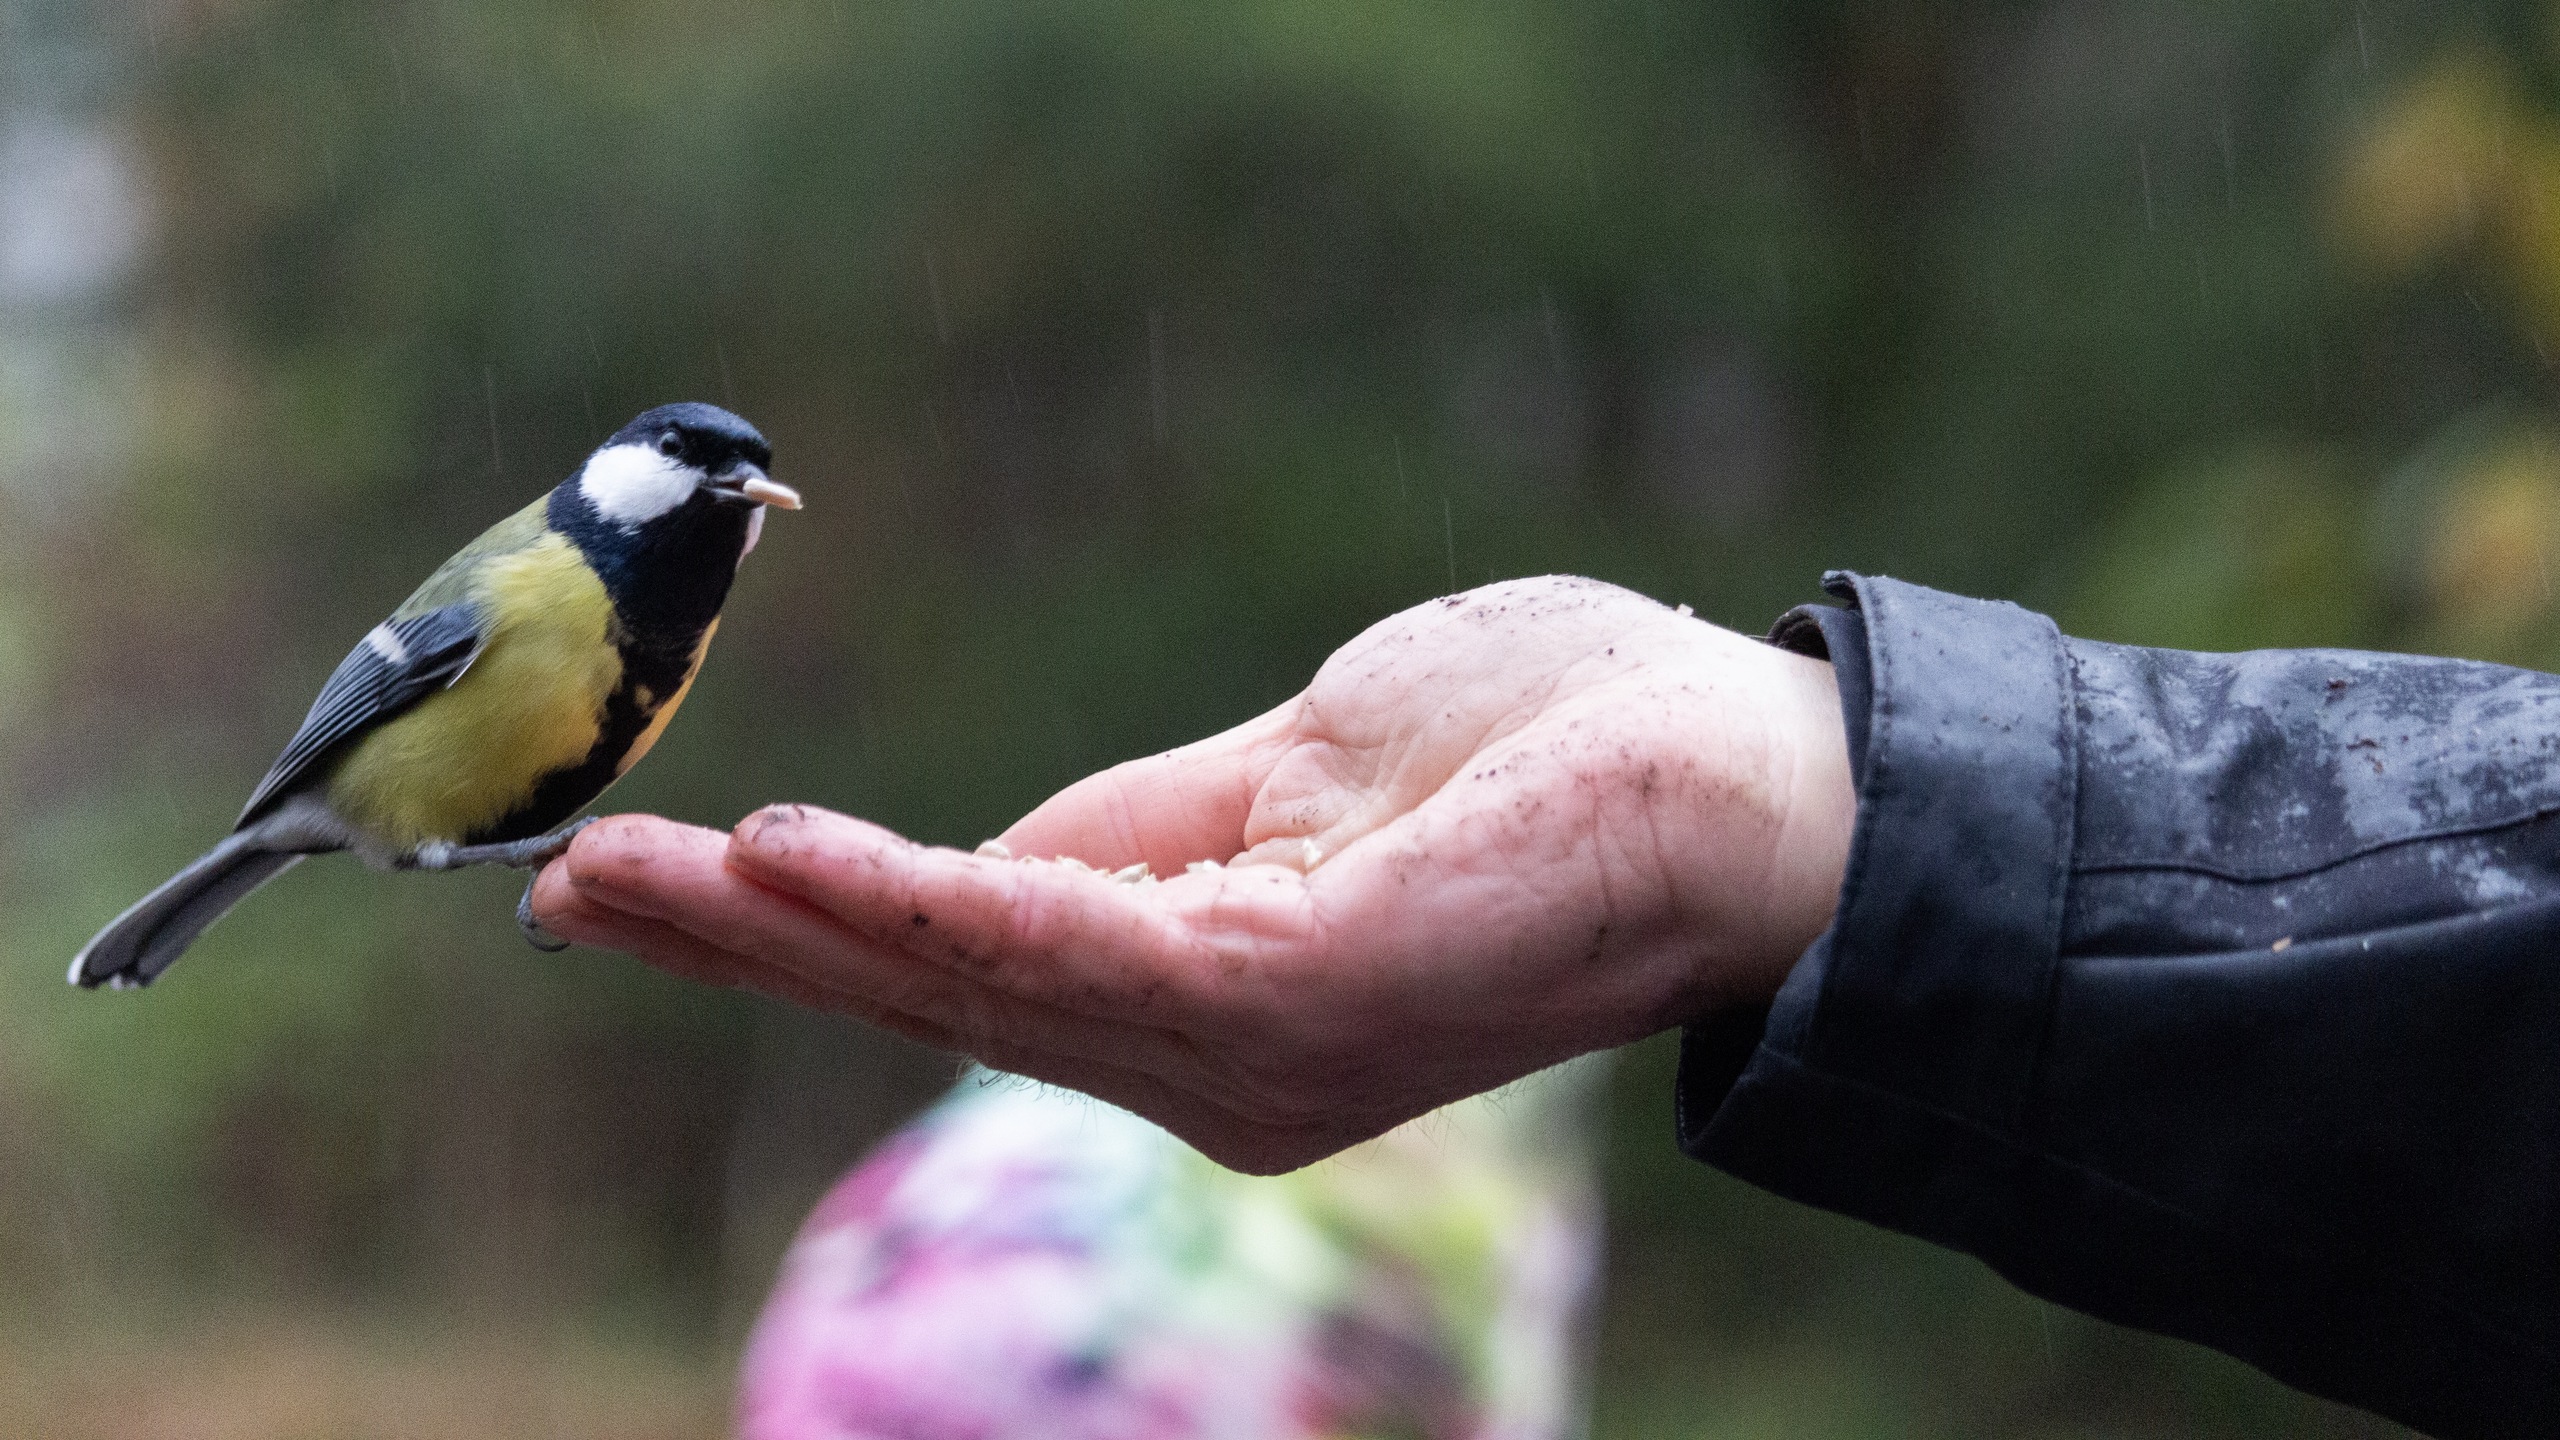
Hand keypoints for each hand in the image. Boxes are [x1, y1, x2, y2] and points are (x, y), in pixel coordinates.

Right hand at [530, 576, 1854, 1172]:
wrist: (1745, 772)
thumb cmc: (1542, 755)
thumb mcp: (1295, 773)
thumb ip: (1140, 831)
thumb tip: (979, 860)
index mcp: (1202, 999)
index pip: (964, 961)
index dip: (801, 926)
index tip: (641, 873)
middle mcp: (1209, 1059)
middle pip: (933, 993)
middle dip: (740, 942)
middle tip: (559, 887)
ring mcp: (1251, 1049)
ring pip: (973, 982)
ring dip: (790, 926)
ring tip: (627, 871)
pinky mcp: (1300, 1001)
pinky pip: (1077, 953)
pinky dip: (928, 905)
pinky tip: (797, 864)